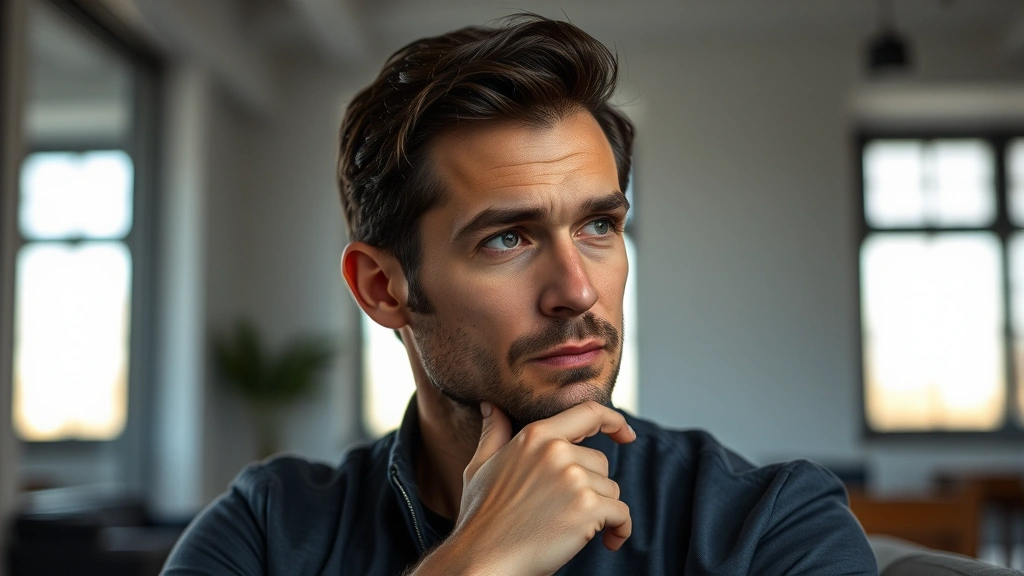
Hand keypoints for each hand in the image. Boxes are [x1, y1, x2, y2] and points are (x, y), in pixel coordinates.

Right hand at [440, 400, 635, 575]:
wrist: (482, 558)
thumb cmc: (481, 517)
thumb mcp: (480, 466)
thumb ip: (494, 433)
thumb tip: (491, 406)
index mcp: (535, 436)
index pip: (587, 413)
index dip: (613, 420)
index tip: (626, 434)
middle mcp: (556, 452)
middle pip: (600, 462)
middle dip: (592, 487)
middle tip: (565, 511)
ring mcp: (573, 479)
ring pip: (611, 490)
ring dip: (601, 511)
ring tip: (573, 527)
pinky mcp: (587, 508)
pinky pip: (622, 514)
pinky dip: (620, 530)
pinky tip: (608, 541)